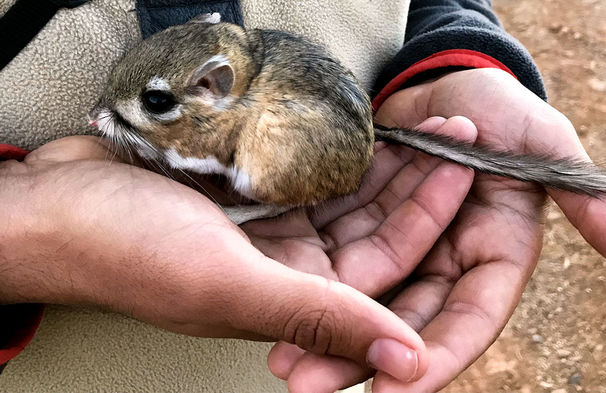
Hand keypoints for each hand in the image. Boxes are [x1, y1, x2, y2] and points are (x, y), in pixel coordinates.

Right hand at [0, 136, 427, 375]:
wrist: (50, 203)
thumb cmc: (126, 252)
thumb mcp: (231, 286)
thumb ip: (322, 320)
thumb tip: (410, 363)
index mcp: (293, 300)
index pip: (386, 263)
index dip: (431, 215)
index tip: (470, 168)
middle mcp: (290, 265)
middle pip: (374, 222)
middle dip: (421, 180)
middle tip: (464, 132)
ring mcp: (271, 223)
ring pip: (349, 191)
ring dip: (390, 158)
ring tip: (434, 120)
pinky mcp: (252, 188)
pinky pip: (312, 164)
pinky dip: (344, 144)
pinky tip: (377, 119)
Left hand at [269, 68, 605, 391]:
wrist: (447, 79)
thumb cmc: (507, 111)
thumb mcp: (551, 153)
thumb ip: (591, 208)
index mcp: (492, 259)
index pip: (466, 320)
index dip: (435, 357)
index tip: (398, 392)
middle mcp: (441, 264)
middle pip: (402, 321)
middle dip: (359, 357)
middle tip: (309, 386)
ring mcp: (397, 248)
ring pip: (360, 298)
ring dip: (321, 329)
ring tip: (280, 360)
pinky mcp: (360, 225)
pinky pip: (333, 258)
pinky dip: (306, 279)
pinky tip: (270, 302)